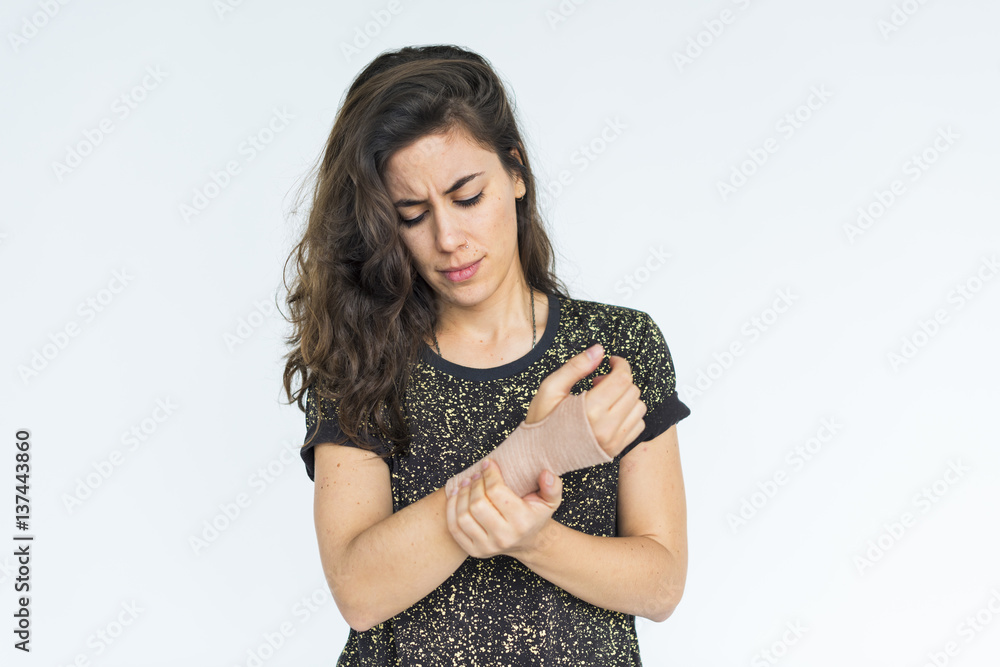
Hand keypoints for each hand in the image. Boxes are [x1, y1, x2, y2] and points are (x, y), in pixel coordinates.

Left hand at [446, 457, 561, 559]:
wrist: (528, 542)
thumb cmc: (536, 515)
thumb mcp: (550, 500)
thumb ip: (553, 486)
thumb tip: (546, 473)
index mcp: (522, 522)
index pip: (496, 492)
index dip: (489, 474)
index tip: (488, 463)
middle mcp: (504, 537)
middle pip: (478, 505)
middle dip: (475, 484)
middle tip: (477, 474)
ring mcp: (487, 547)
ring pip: (463, 516)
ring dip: (461, 495)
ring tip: (466, 482)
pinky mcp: (474, 551)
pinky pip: (455, 528)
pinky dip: (451, 509)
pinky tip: (456, 495)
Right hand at [526, 344, 646, 458]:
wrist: (537, 454)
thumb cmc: (541, 420)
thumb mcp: (551, 387)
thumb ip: (576, 366)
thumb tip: (599, 350)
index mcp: (590, 410)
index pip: (622, 378)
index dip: (620, 364)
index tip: (611, 361)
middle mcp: (606, 428)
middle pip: (632, 391)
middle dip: (619, 379)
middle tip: (598, 381)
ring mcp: (612, 442)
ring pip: (639, 408)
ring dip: (625, 397)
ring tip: (604, 398)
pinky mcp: (615, 450)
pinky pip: (638, 426)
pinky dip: (629, 414)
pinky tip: (610, 413)